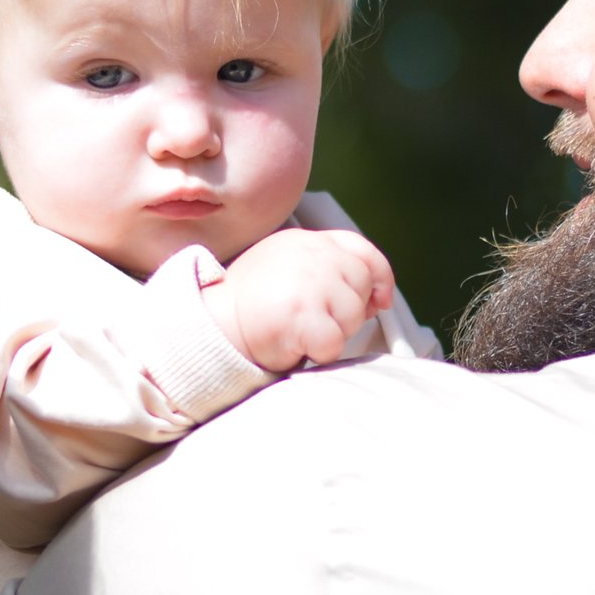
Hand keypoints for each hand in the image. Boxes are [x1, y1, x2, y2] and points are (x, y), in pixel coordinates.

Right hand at [201, 229, 396, 372]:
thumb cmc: (254, 307)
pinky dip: (320, 353)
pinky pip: (335, 342)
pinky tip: (296, 345)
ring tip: (300, 331)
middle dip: (350, 311)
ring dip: (334, 333)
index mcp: (307, 241)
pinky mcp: (302, 313)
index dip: (380, 276)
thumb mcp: (290, 271)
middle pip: (362, 285)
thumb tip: (378, 298)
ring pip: (353, 316)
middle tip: (315, 322)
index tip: (381, 299)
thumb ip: (329, 272)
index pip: (361, 249)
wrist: (214, 325)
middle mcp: (310, 254)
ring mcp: (308, 281)